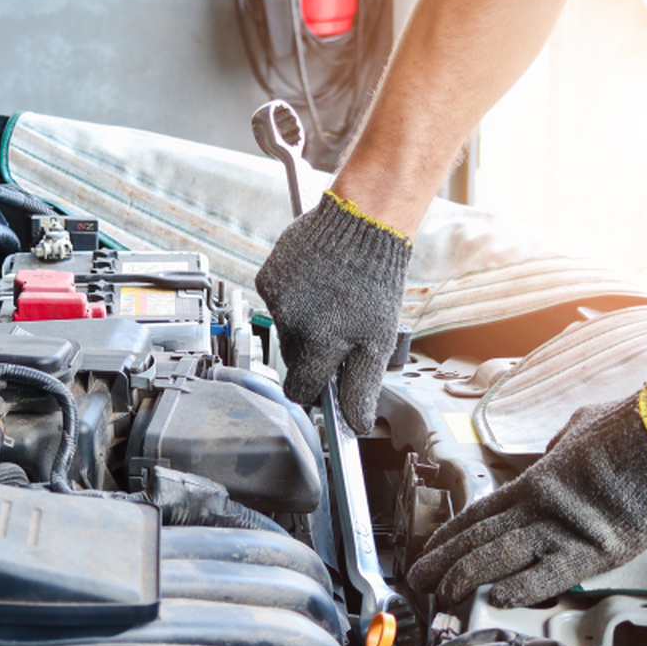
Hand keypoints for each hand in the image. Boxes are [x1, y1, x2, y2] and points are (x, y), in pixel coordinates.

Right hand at [255, 193, 410, 433]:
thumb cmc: (376, 280)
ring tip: (331, 300)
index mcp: (318, 344)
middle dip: (313, 352)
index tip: (322, 386)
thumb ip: (361, 387)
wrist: (364, 222)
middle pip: (294, 359)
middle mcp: (291, 323)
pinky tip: (316, 283)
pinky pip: (277, 301)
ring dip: (305, 323)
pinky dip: (294, 297)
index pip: (301, 389)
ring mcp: (276, 298)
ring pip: (285, 329)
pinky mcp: (268, 276)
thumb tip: (355, 424)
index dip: (313, 391)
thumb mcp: (377, 342)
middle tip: (339, 330)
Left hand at [407, 386, 646, 606]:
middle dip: (446, 560)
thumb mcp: (583, 426)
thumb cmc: (634, 425)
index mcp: (540, 480)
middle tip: (421, 579)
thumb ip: (562, 444)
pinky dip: (523, 587)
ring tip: (443, 594)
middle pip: (482, 537)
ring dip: (468, 576)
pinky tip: (497, 598)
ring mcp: (567, 528)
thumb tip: (557, 449)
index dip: (452, 532)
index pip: (482, 511)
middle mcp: (544, 506)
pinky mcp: (596, 548)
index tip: (432, 548)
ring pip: (502, 555)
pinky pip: (552, 574)